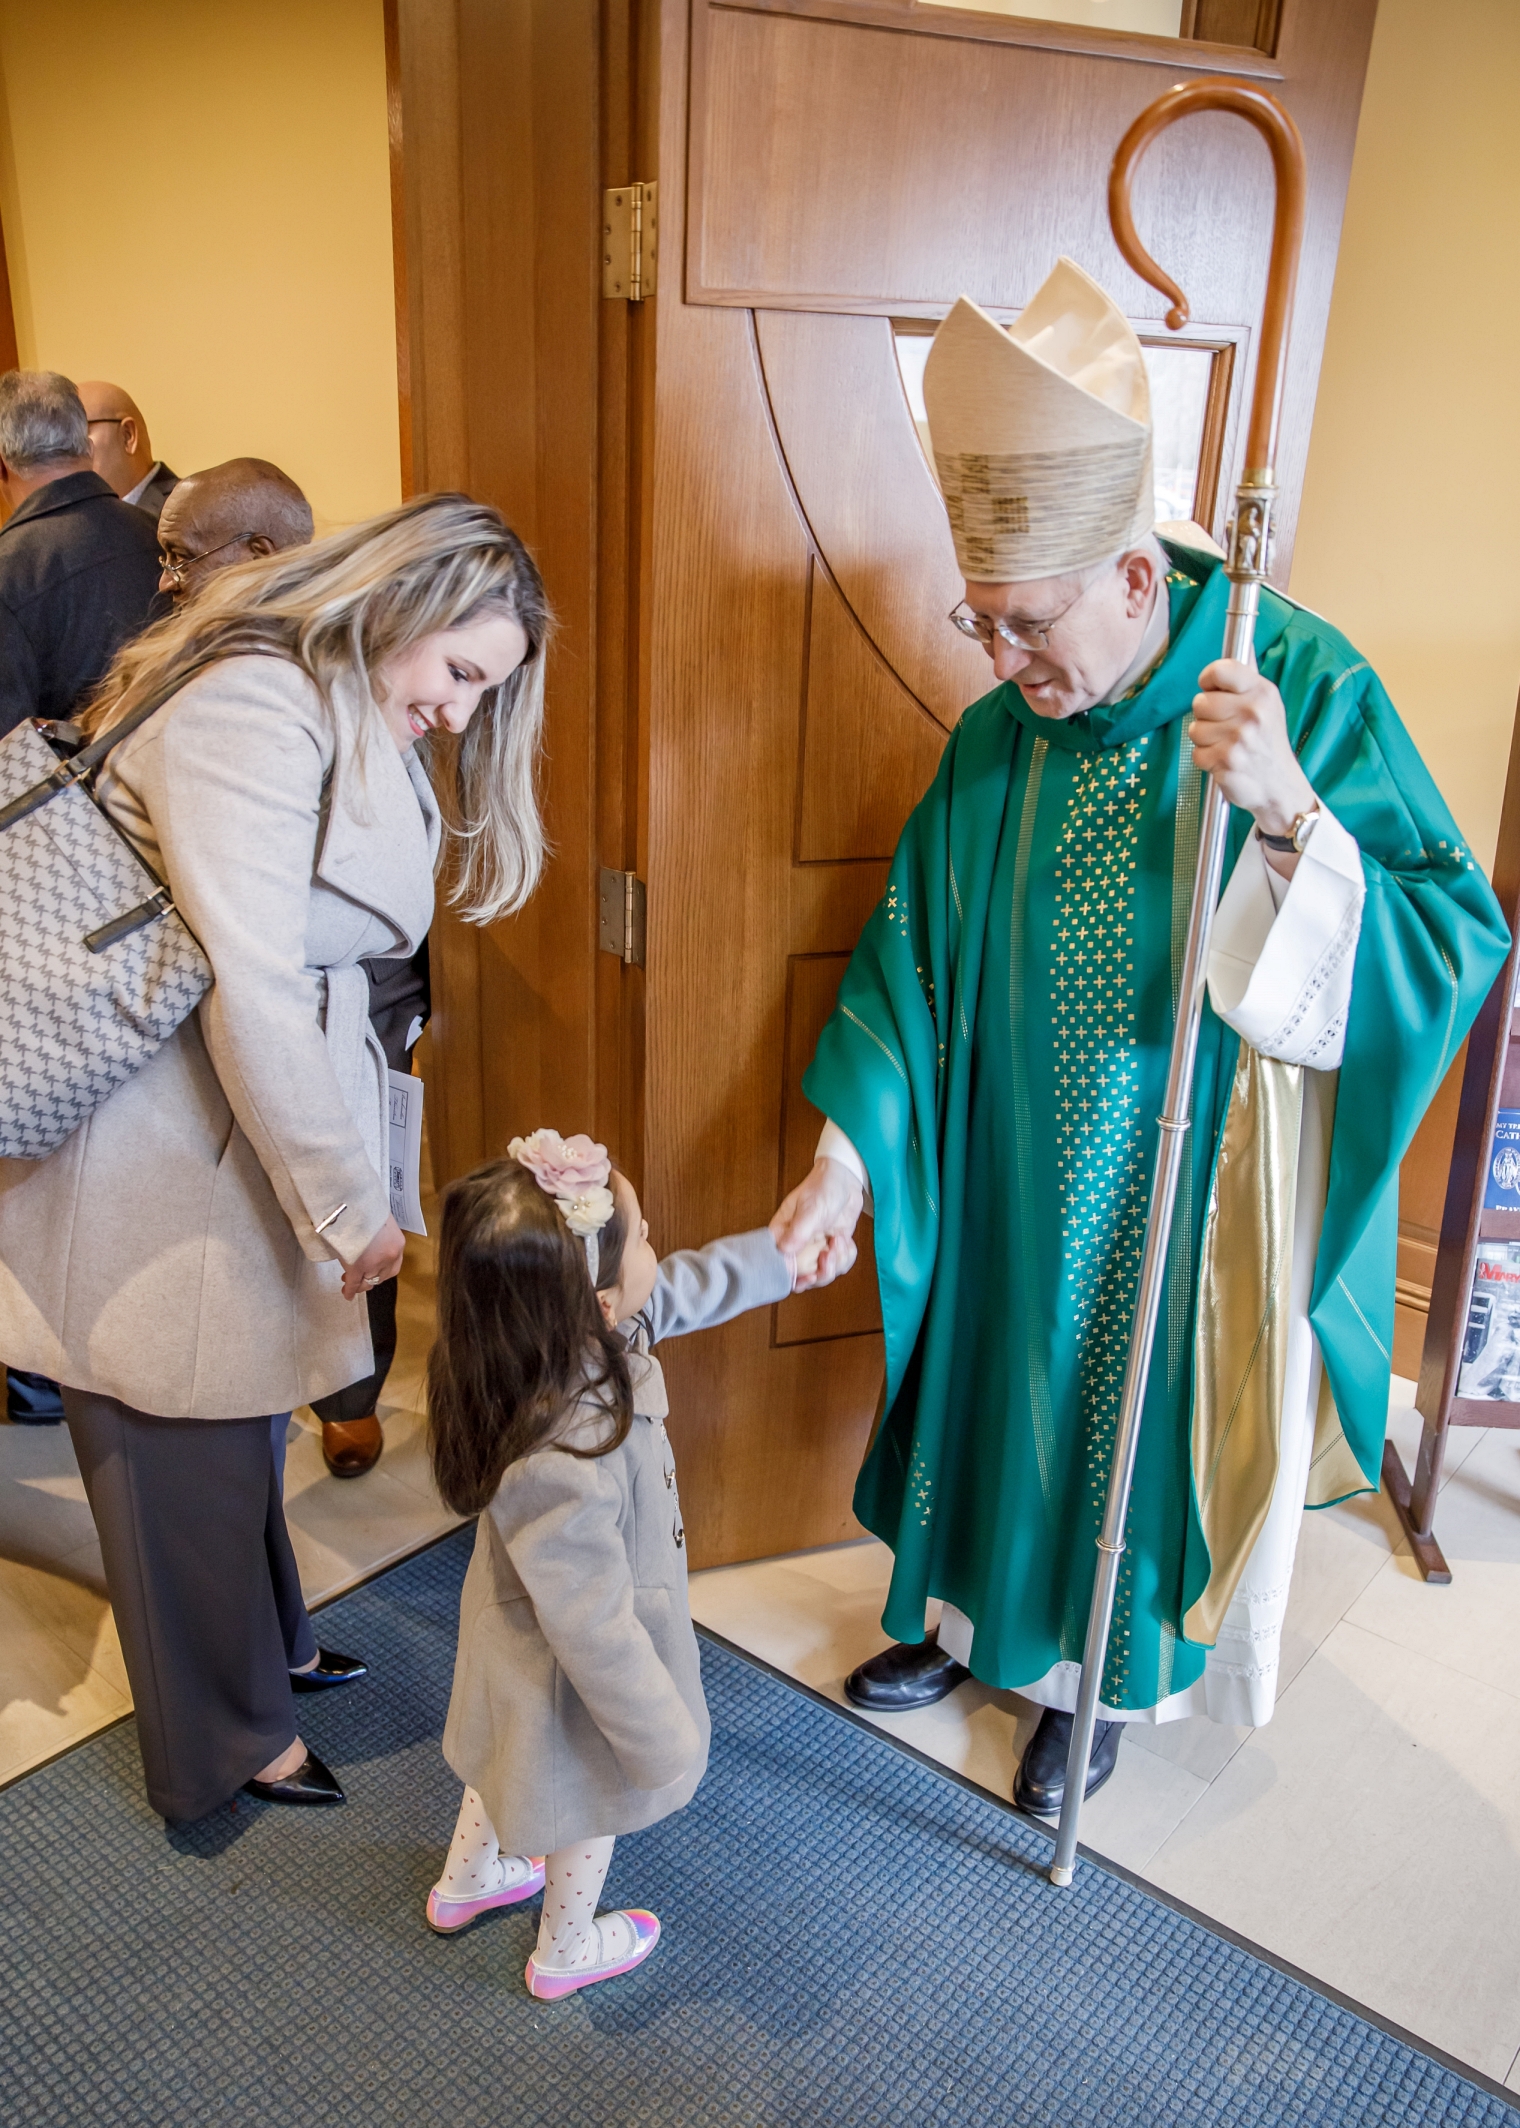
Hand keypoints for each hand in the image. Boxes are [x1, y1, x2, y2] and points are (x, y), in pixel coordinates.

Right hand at [341, 1213, 405, 1299]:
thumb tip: (371, 1237)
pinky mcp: (358, 1266)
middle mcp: (390, 1256)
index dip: (382, 1271)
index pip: (393, 1264)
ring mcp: (374, 1262)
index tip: (372, 1272)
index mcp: (397, 1243)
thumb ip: (379, 1232)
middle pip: (382, 1275)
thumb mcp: (379, 1219)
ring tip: (349, 1283)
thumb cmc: (365, 1207)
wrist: (353, 1205)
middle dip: (371, 1279)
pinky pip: (354, 1282)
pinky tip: (347, 1294)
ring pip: (368, 1279)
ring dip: (359, 1284)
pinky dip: (350, 1289)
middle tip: (360, 1280)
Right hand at [772, 1157, 864, 1291]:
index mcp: (782, 1235)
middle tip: (829, 1255)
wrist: (846, 1180)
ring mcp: (815, 1249)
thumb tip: (783, 1252)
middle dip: (821, 1272)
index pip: (778, 1265)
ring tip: (839, 1240)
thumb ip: (798, 1232)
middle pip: (802, 1278)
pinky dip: (846, 1257)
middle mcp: (796, 1246)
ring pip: (823, 1274)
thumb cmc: (823, 1187)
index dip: (792, 1277)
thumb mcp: (811, 1209)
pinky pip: (839, 1266)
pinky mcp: (831, 1249)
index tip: (809, 1276)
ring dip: (837, 1262)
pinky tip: (845, 1240)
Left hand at [1189, 659, 1315, 839]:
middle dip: (1206, 717)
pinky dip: (1206, 760)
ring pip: (1195, 730)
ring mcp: (1240, 739)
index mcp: (1261, 692)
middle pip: (1200, 702)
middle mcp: (1252, 713)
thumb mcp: (1267, 703)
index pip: (1220, 670)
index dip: (1208, 679)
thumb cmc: (1267, 741)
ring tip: (1227, 746)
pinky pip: (1197, 754)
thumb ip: (1247, 676)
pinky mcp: (1227, 763)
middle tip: (1226, 727)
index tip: (1211, 688)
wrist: (1279, 785)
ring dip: (1206, 740)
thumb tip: (1244, 641)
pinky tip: (1225, 761)